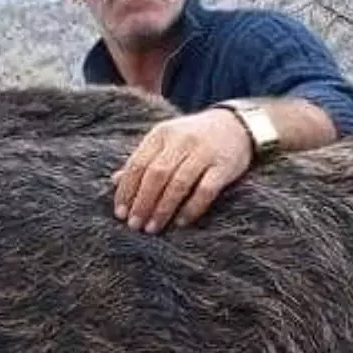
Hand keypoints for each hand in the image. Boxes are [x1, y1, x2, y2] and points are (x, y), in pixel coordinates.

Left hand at [111, 108, 252, 233]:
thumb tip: (115, 180)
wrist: (237, 125)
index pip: (138, 164)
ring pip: (178, 184)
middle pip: (156, 175)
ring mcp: (204, 153)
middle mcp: (182, 140)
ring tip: (152, 228)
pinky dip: (191, 208)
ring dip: (163, 209)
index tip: (120, 213)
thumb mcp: (166, 142)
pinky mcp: (223, 166)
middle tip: (134, 225)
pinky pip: (205, 191)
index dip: (127, 190)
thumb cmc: (193, 138)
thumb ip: (143, 160)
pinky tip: (180, 222)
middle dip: (142, 202)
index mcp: (162, 134)